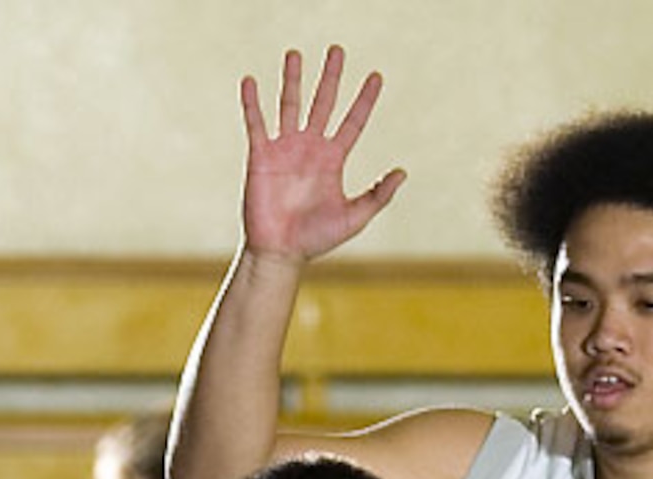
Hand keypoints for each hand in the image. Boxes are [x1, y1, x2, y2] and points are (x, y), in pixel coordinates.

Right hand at [240, 46, 404, 263]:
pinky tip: (250, 81)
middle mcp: (310, 148)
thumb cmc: (316, 239)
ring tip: (295, 54)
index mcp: (333, 159)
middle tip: (337, 50)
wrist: (280, 253)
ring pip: (290, 105)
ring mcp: (285, 149)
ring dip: (293, 80)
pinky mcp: (261, 156)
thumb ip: (377, 195)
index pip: (353, 122)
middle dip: (331, 77)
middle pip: (323, 103)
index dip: (365, 100)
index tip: (376, 77)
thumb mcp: (354, 217)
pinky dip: (252, 103)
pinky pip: (256, 123)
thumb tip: (402, 172)